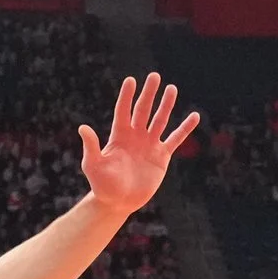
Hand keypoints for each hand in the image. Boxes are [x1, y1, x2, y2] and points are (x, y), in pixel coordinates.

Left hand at [80, 74, 199, 214]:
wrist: (118, 202)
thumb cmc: (102, 185)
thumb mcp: (93, 165)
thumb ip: (91, 146)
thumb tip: (83, 128)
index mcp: (119, 135)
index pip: (123, 110)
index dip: (127, 96)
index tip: (131, 80)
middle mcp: (135, 136)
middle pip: (143, 110)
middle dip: (149, 94)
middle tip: (154, 76)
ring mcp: (149, 144)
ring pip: (159, 120)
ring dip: (166, 105)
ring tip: (172, 88)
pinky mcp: (161, 156)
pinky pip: (175, 139)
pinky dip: (185, 128)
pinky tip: (194, 116)